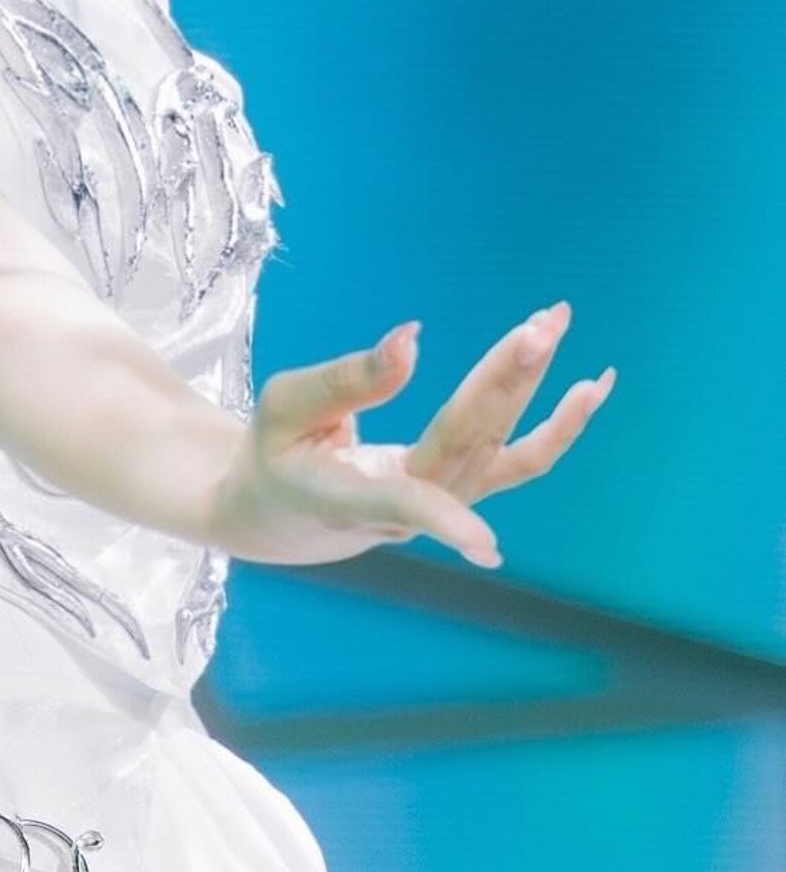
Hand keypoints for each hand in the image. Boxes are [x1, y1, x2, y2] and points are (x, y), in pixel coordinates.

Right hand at [211, 303, 616, 567]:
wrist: (288, 510)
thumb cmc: (278, 453)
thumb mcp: (283, 407)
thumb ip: (345, 380)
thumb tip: (411, 342)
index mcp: (349, 497)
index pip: (401, 506)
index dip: (442, 521)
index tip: (486, 546)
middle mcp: (409, 510)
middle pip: (467, 446)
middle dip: (505, 385)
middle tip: (539, 330)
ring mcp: (446, 500)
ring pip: (502, 446)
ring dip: (534, 386)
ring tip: (555, 325)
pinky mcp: (466, 486)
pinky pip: (522, 460)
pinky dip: (561, 425)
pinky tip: (594, 387)